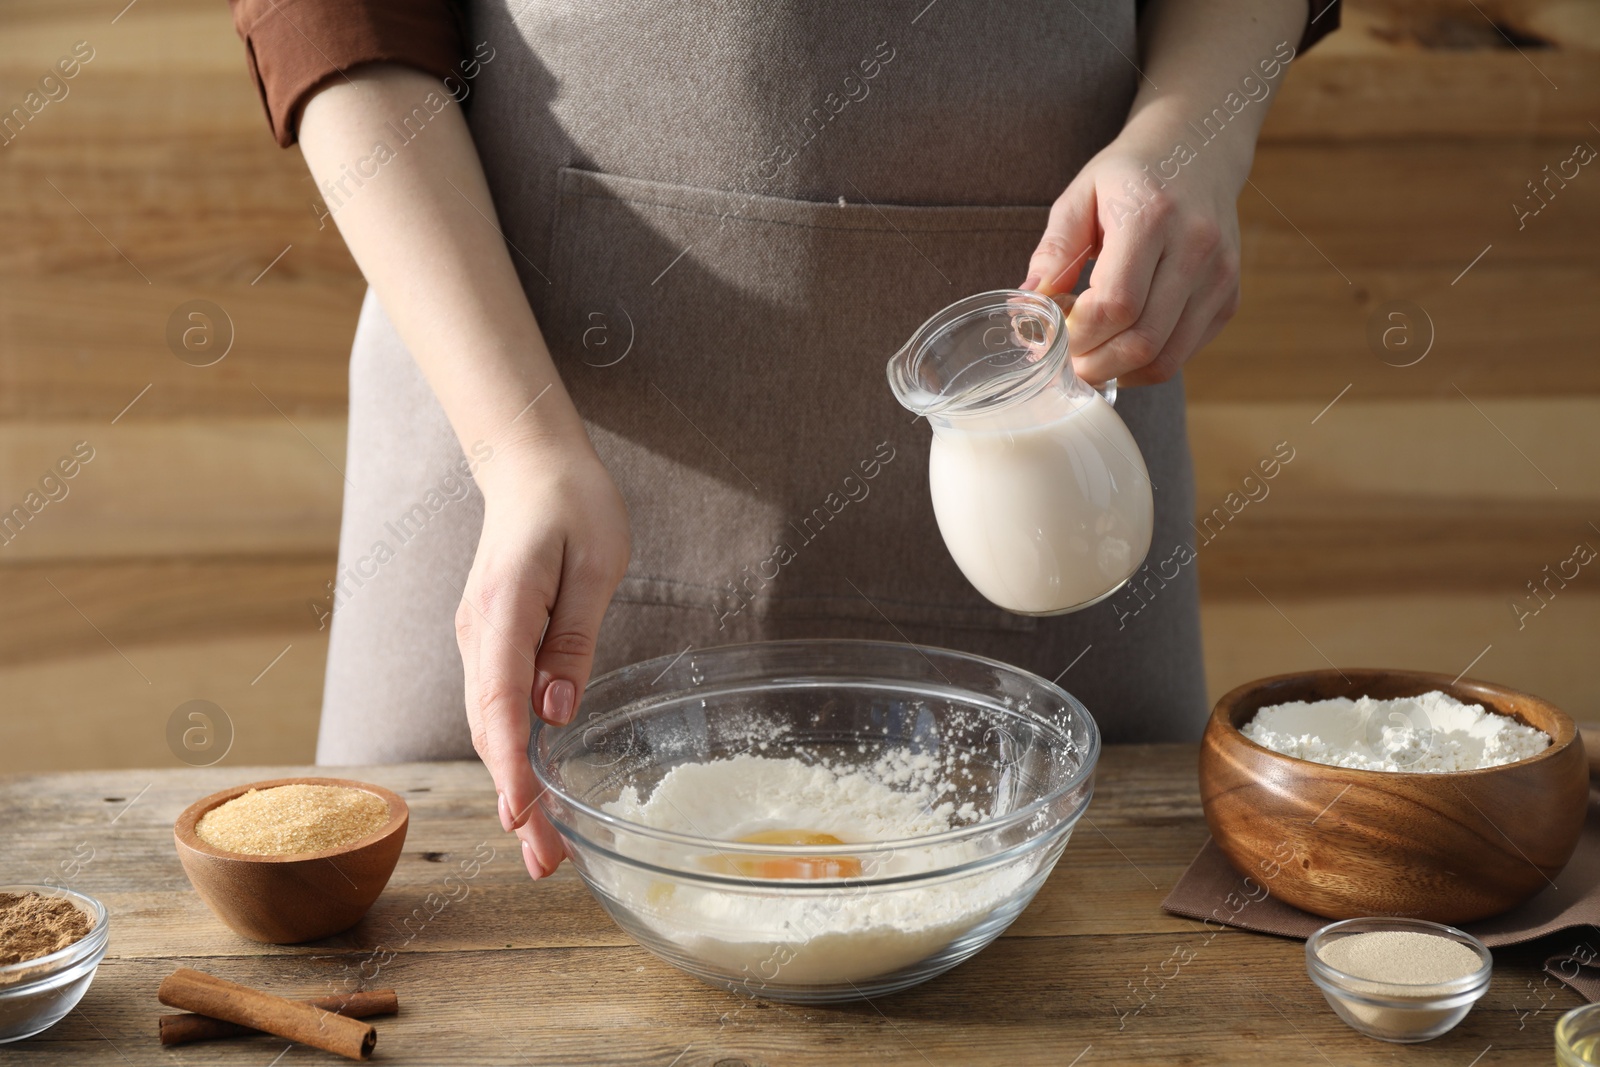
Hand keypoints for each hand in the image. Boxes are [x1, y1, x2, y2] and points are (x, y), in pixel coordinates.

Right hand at [455, 437, 629, 879]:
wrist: (532, 466)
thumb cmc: (573, 504)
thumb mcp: (596, 563)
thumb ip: (575, 638)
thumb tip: (558, 712)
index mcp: (504, 610)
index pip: (501, 702)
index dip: (512, 766)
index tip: (525, 815)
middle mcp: (478, 634)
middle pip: (491, 731)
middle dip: (517, 800)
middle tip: (549, 863)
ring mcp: (479, 641)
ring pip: (491, 727)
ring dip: (513, 787)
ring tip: (544, 848)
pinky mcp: (491, 645)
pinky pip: (497, 709)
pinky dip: (512, 756)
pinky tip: (533, 793)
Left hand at [1023, 119, 1243, 386]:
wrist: (1197, 152)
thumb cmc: (1129, 176)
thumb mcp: (1079, 197)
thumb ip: (1053, 251)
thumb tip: (1028, 306)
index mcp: (1152, 216)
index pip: (1116, 304)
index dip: (1079, 335)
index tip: (1054, 336)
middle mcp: (1196, 248)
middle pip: (1142, 341)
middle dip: (1094, 364)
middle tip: (1067, 361)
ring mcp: (1219, 276)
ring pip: (1166, 358)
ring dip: (1119, 372)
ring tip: (1091, 357)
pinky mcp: (1229, 297)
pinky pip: (1183, 353)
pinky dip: (1146, 364)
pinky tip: (1121, 345)